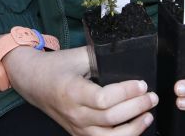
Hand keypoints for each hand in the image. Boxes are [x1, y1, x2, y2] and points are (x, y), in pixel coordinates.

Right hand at [4, 43, 156, 135]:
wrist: (33, 81)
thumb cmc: (55, 67)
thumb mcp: (76, 56)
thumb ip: (100, 57)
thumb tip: (129, 59)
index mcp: (72, 91)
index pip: (103, 99)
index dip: (126, 93)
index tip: (141, 83)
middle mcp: (74, 114)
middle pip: (111, 118)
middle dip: (137, 107)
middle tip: (151, 96)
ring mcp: (76, 128)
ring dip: (134, 128)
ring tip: (148, 115)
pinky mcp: (79, 135)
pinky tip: (135, 127)